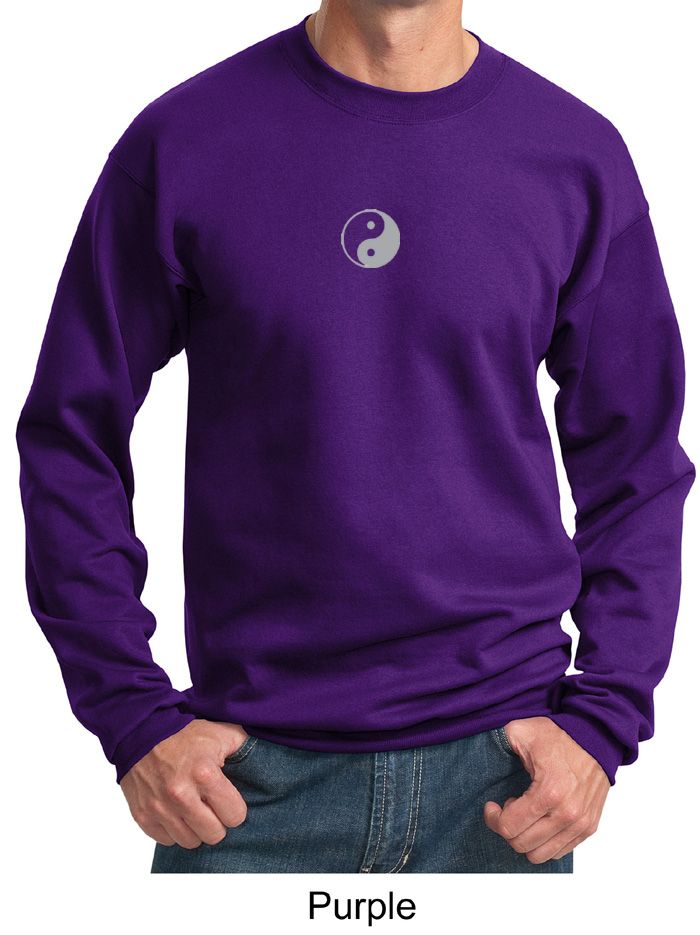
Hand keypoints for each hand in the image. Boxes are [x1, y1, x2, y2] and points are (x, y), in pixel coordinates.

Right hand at [119, 719, 249, 847]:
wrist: (141, 731)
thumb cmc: (184, 734)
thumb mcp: (221, 733)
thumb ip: (245, 746)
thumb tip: (267, 758)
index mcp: (205, 774)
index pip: (235, 816)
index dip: (235, 808)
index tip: (228, 799)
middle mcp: (181, 795)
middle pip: (214, 835)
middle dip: (217, 822)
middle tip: (212, 807)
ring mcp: (160, 807)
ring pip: (190, 842)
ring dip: (195, 829)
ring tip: (194, 810)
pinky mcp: (142, 815)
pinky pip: (166, 841)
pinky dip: (173, 831)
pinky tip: (176, 813)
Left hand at [483, 716, 610, 863]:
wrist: (596, 738)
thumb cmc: (560, 736)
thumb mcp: (522, 731)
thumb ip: (499, 741)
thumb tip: (482, 751)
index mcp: (548, 792)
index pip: (509, 827)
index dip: (494, 818)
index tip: (492, 805)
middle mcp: (567, 813)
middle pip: (522, 844)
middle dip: (508, 828)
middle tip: (509, 807)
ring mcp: (580, 824)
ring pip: (540, 855)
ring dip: (526, 837)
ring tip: (526, 814)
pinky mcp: (589, 827)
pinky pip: (559, 851)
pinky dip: (544, 841)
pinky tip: (541, 818)